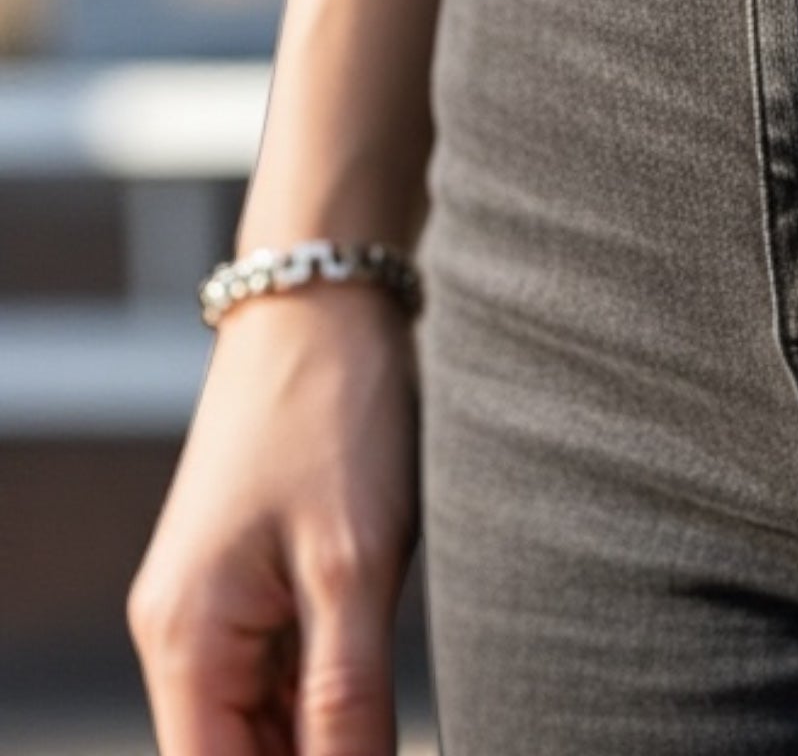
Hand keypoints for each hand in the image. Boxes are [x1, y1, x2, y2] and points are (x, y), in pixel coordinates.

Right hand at [128, 287, 418, 755]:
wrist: (327, 299)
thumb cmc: (336, 412)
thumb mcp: (354, 563)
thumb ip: (346, 696)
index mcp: (187, 641)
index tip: (377, 753)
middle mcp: (187, 633)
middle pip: (242, 753)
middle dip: (319, 752)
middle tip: (398, 725)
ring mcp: (221, 600)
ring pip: (269, 715)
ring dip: (331, 722)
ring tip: (394, 686)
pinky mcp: (260, 570)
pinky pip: (289, 663)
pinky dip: (334, 677)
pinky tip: (388, 662)